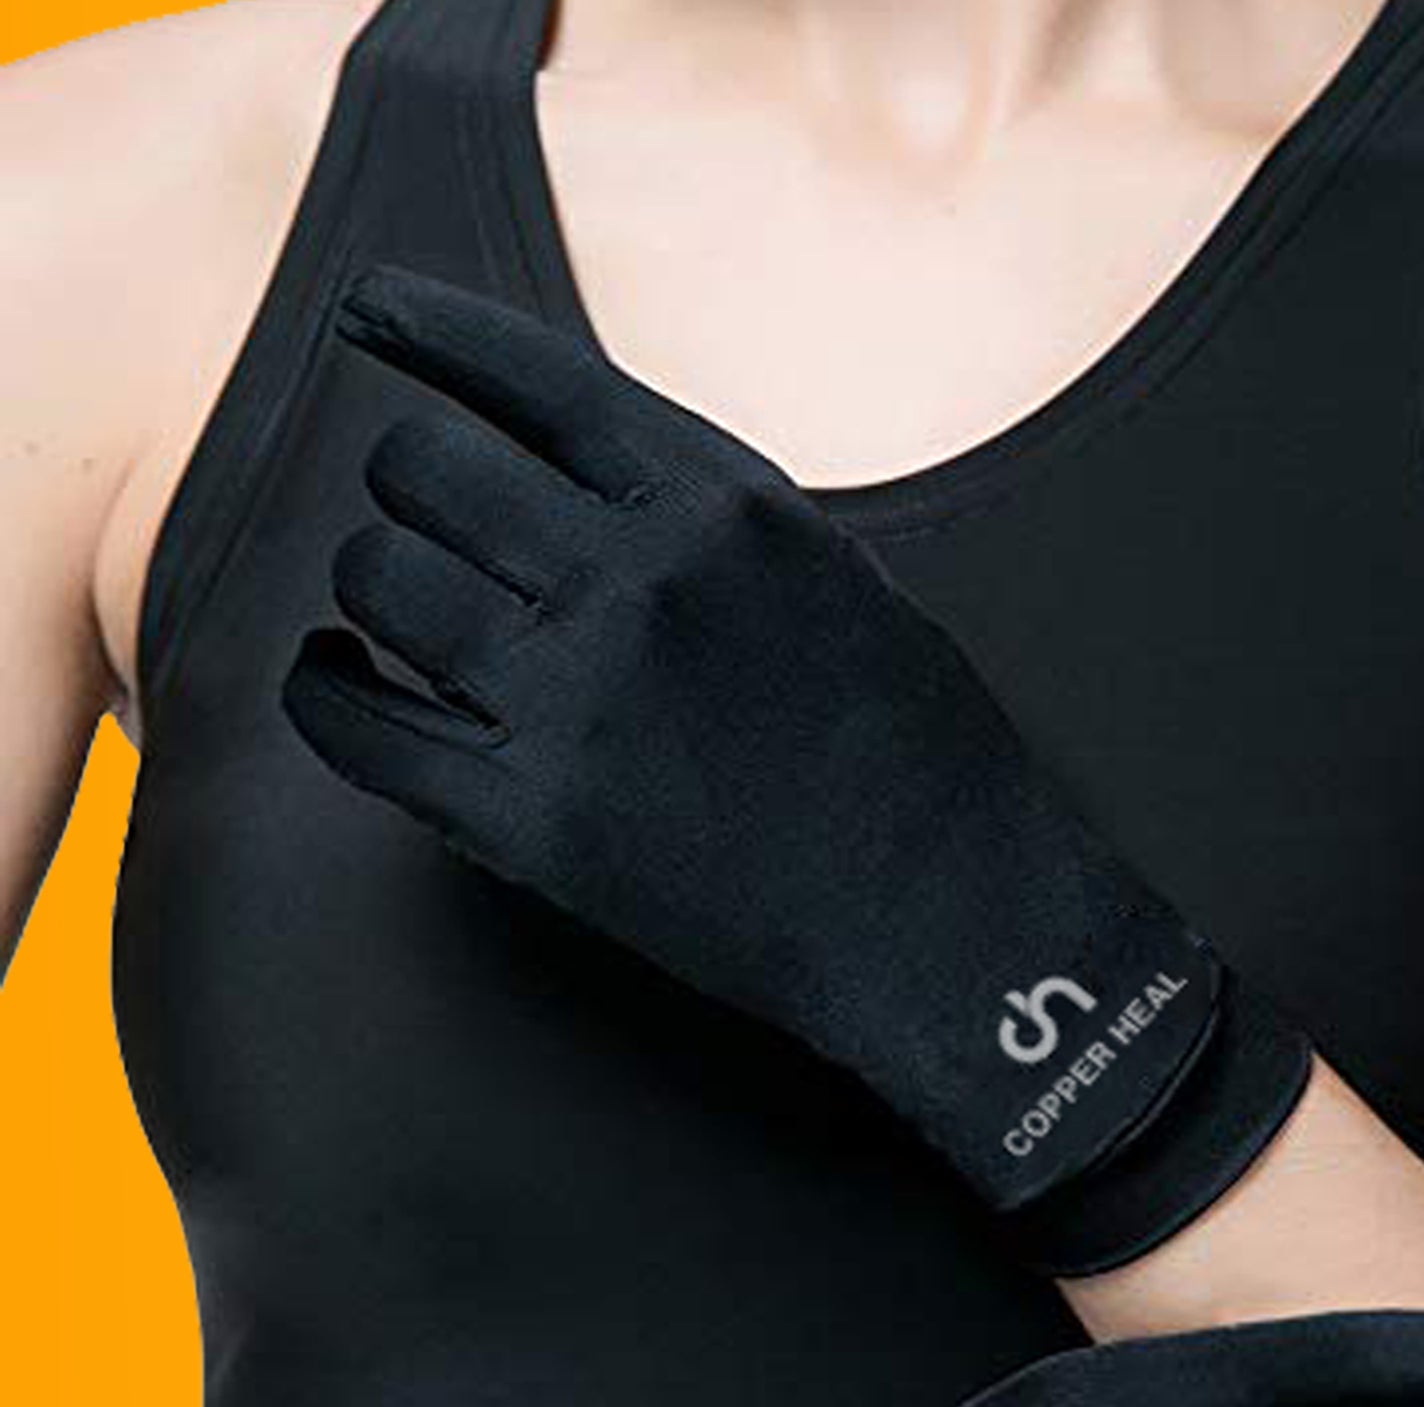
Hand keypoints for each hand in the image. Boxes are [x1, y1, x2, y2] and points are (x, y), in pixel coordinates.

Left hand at [283, 266, 1311, 1277]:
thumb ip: (714, 517)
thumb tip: (593, 478)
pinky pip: (356, 726)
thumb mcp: (838, 579)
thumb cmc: (918, 757)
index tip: (368, 316)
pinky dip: (323, 695)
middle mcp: (642, 578)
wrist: (948, 921)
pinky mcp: (531, 820)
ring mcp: (578, 697)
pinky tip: (336, 683)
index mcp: (730, 504)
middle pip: (427, 466)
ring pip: (376, 579)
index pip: (537, 373)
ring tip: (396, 619)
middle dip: (410, 485)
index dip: (430, 330)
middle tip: (427, 523)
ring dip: (373, 589)